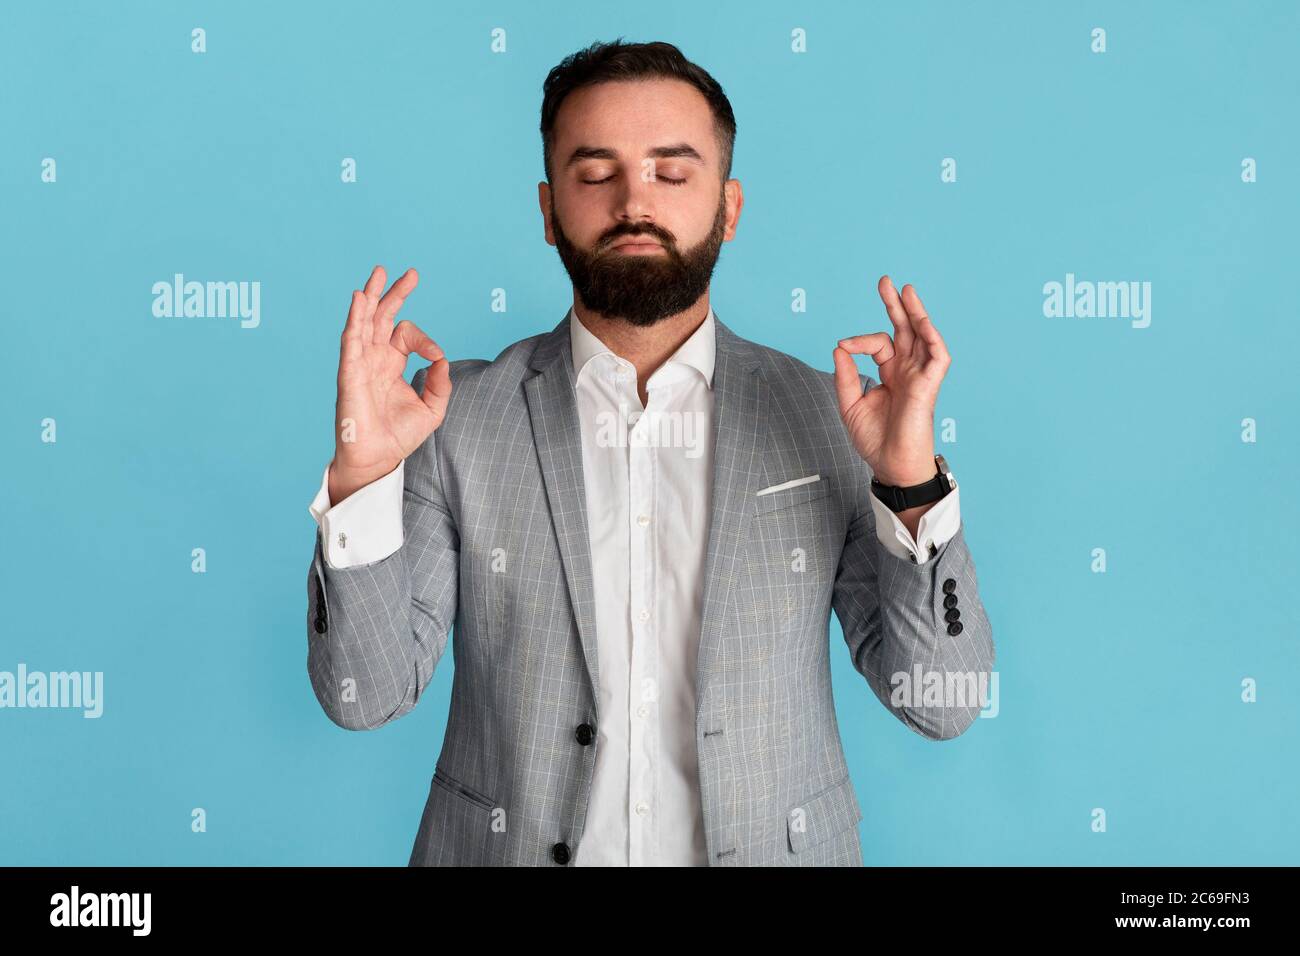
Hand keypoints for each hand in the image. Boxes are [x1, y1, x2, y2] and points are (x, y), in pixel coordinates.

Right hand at [328, 265, 451, 503]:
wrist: (378, 459)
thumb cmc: (398, 436)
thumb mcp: (432, 410)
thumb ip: (440, 384)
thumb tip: (442, 360)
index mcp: (392, 364)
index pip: (406, 334)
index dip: (425, 338)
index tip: (436, 355)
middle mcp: (374, 359)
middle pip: (382, 316)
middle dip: (394, 293)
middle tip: (410, 274)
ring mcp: (360, 364)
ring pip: (363, 321)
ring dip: (370, 296)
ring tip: (377, 274)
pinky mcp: (349, 373)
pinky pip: (351, 340)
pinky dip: (354, 318)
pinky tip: (359, 299)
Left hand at [832, 276, 949, 486]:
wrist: (890, 466)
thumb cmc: (874, 440)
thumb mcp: (850, 405)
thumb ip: (845, 376)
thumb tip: (840, 347)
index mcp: (890, 374)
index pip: (877, 344)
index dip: (858, 341)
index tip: (843, 347)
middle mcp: (907, 371)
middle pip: (905, 330)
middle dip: (896, 306)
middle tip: (886, 282)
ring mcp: (919, 377)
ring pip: (922, 337)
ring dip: (916, 313)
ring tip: (907, 290)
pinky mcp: (929, 386)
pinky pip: (937, 357)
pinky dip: (932, 338)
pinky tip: (923, 321)